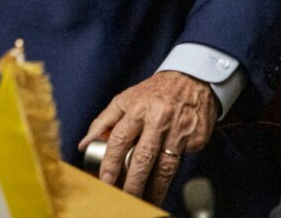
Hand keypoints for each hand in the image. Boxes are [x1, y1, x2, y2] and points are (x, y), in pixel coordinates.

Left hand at [78, 72, 217, 204]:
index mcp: (138, 108)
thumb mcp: (125, 99)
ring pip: (165, 167)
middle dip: (133, 182)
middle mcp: (159, 119)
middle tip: (126, 197)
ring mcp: (179, 130)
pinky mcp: (196, 138)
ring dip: (155, 188)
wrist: (192, 80)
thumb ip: (103, 122)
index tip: (106, 180)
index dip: (111, 162)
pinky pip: (182, 160)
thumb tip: (84, 144)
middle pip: (143, 158)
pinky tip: (165, 181)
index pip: (120, 139)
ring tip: (146, 200)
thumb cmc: (154, 92)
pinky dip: (172, 173)